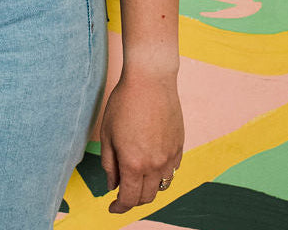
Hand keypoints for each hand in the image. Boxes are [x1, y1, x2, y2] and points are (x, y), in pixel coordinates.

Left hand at [98, 68, 182, 213]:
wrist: (151, 80)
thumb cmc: (124, 103)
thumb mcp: (107, 133)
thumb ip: (109, 163)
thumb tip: (112, 185)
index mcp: (133, 163)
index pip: (129, 198)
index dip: (119, 207)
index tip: (112, 207)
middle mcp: (154, 164)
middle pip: (146, 197)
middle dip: (133, 200)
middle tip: (122, 194)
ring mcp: (169, 156)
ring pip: (161, 186)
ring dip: (148, 189)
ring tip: (137, 179)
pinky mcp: (179, 146)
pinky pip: (172, 170)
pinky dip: (161, 174)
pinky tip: (151, 163)